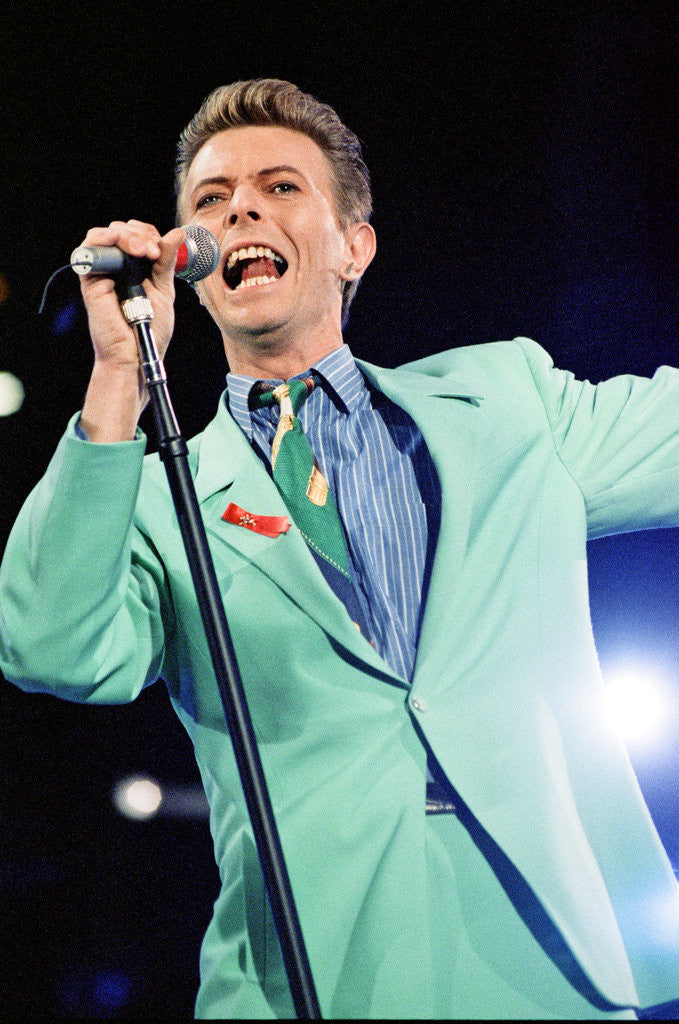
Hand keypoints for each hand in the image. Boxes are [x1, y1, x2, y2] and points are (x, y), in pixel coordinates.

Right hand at [78, 220, 185, 369]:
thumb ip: (166, 262)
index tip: (162, 249)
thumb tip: (177, 234)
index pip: (137, 236)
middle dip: (141, 233)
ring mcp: (102, 272)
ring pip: (105, 234)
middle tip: (154, 251)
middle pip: (121, 230)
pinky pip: (90, 248)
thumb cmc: (150, 330)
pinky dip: (107, 239)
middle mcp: (115, 268)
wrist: (137, 355)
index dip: (149, 235)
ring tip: (144, 250)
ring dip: (127, 235)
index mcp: (133, 269)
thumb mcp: (164, 290)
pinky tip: (127, 248)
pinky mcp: (90, 279)